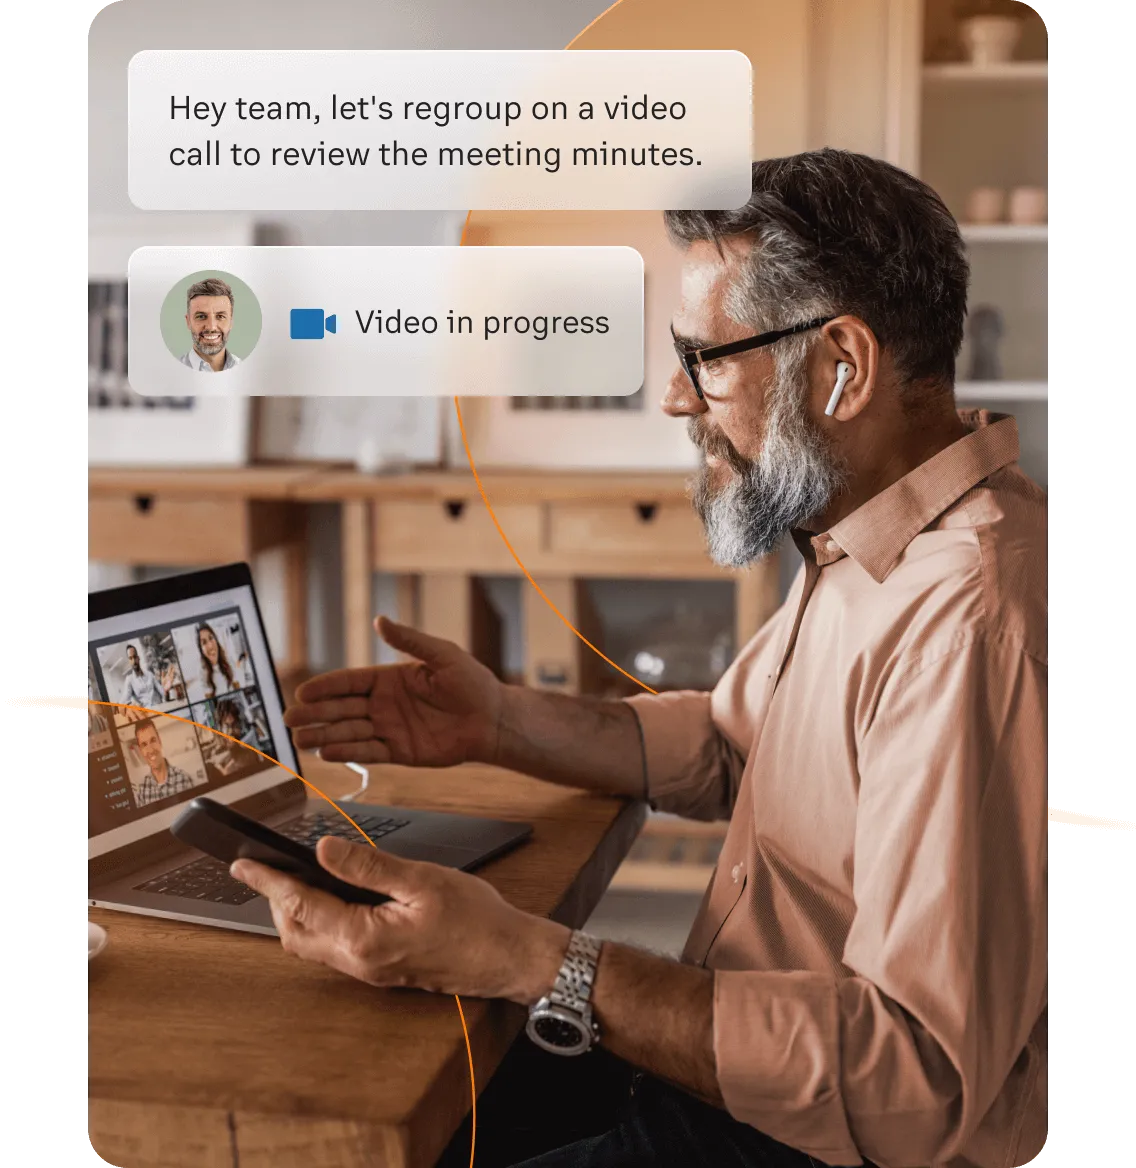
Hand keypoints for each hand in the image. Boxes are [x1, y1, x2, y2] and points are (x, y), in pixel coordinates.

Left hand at [230, 836, 568, 1002]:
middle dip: (275, 900)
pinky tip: (333, 899)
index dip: (267, 881)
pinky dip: (320, 922)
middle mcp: (359, 962)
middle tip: (267, 867)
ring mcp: (369, 970)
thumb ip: (368, 866)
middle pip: (295, 932)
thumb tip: (325, 849)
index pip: (300, 904)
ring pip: (311, 944)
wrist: (508, 957)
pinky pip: (334, 948)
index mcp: (364, 938)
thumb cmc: (476, 920)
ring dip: (297, 912)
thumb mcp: (421, 880)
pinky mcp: (380, 969)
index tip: (242, 865)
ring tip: (295, 878)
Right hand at [284, 617, 503, 766]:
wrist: (492, 719)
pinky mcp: (399, 752)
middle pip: (341, 708)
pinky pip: (369, 752)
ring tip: (300, 740)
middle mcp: (384, 704)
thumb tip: (380, 620)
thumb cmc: (472, 683)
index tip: (303, 691)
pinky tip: (328, 753)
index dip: (326, 686)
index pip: (350, 681)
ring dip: (324, 735)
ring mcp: (389, 728)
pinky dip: (348, 753)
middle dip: (315, 713)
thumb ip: (410, 640)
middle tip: (290, 718)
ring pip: (349, 732)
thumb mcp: (442, 654)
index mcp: (390, 678)